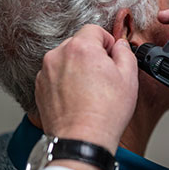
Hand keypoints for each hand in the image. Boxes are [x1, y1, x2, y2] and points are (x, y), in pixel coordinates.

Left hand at [35, 25, 138, 153]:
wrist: (82, 140)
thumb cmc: (105, 113)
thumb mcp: (129, 77)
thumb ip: (125, 52)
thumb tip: (120, 46)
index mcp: (81, 48)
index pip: (94, 30)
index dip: (107, 42)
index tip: (112, 57)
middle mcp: (58, 55)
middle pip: (78, 44)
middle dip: (92, 55)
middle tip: (104, 78)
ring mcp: (45, 72)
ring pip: (66, 60)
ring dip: (78, 68)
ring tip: (90, 91)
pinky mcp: (39, 88)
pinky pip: (55, 76)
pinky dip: (66, 82)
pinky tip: (78, 99)